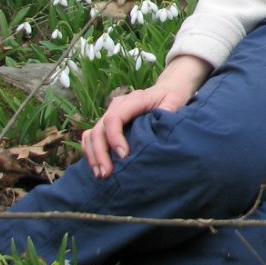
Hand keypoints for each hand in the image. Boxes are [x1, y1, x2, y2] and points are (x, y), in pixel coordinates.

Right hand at [81, 54, 212, 178]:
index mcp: (133, 100)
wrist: (167, 89)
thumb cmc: (172, 97)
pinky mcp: (107, 123)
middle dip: (100, 153)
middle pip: (99, 129)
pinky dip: (91, 152)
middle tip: (107, 173)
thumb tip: (162, 125)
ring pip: (91, 134)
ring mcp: (110, 114)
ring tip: (101, 175)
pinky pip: (91, 137)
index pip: (114, 118)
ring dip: (93, 156)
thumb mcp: (175, 101)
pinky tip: (97, 167)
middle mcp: (117, 106)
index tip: (124, 156)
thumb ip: (168, 110)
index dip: (115, 138)